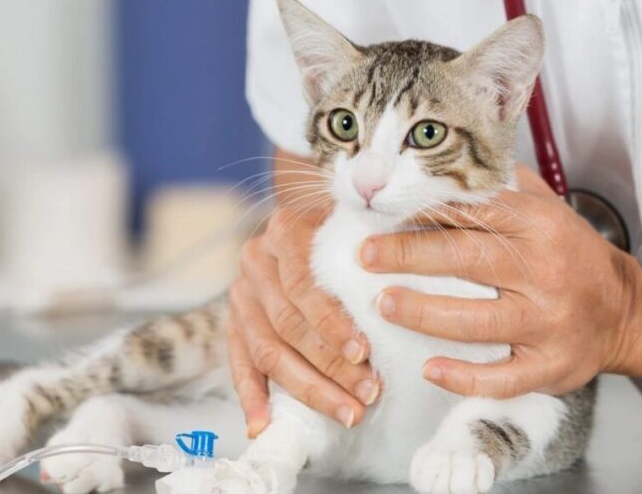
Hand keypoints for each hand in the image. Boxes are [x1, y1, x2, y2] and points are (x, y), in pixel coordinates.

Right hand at [226, 172, 380, 434]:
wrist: (305, 221)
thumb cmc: (346, 226)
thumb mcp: (358, 218)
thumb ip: (377, 234)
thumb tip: (408, 263)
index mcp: (284, 230)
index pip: (305, 284)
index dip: (333, 322)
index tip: (365, 352)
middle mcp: (256, 261)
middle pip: (289, 324)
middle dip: (330, 366)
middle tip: (367, 394)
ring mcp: (241, 295)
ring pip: (268, 351)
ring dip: (308, 389)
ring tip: (347, 413)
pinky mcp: (233, 325)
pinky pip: (239, 364)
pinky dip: (251, 397)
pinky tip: (264, 424)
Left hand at [357, 165, 641, 397]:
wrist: (627, 311)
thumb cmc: (574, 256)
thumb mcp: (549, 209)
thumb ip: (504, 188)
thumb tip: (448, 162)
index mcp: (541, 227)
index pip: (476, 211)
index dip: (426, 210)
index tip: (384, 210)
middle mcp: (544, 272)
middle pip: (467, 260)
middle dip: (409, 256)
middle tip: (366, 255)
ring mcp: (547, 323)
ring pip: (475, 322)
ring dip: (423, 313)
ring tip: (384, 305)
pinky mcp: (549, 366)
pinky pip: (500, 377)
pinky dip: (462, 377)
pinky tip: (428, 369)